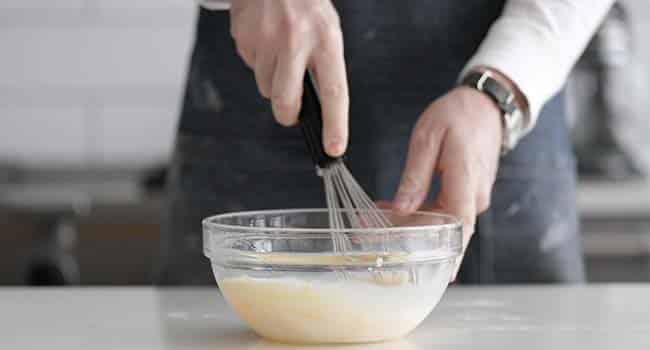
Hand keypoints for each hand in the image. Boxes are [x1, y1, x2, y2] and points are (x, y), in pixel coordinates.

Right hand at [230, 0, 347, 155]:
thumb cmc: (306, 5)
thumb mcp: (326, 30)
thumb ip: (322, 65)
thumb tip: (315, 108)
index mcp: (325, 38)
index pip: (333, 91)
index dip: (335, 125)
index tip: (334, 149)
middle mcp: (295, 40)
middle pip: (286, 101)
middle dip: (288, 115)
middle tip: (293, 114)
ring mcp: (265, 38)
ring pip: (265, 86)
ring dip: (273, 80)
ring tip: (280, 52)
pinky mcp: (242, 36)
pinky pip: (250, 66)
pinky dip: (258, 60)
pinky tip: (266, 40)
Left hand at [392, 86, 503, 279]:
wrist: (484, 106)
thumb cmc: (456, 116)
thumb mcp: (427, 138)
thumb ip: (415, 176)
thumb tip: (402, 208)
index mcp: (465, 178)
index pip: (459, 226)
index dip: (449, 253)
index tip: (438, 274)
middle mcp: (474, 194)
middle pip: (445, 228)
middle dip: (411, 236)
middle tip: (374, 233)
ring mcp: (474, 195)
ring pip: (443, 221)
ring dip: (412, 224)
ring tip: (376, 215)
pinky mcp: (468, 193)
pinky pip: (445, 211)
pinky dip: (421, 213)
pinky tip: (394, 207)